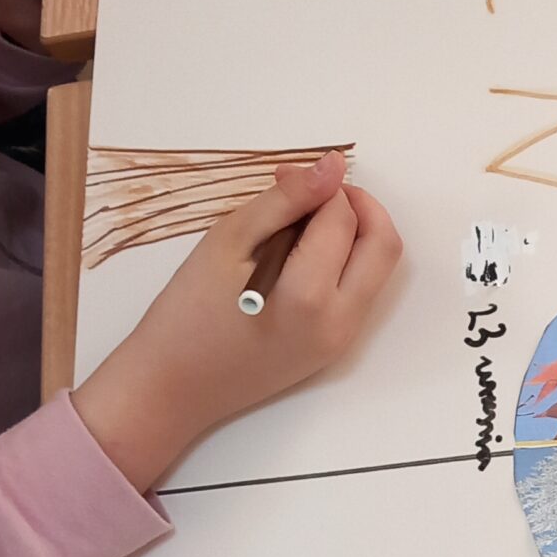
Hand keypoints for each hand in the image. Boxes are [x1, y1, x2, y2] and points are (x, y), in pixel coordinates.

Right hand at [72, 151, 400, 490]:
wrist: (173, 388)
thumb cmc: (186, 314)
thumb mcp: (228, 243)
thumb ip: (284, 202)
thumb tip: (330, 168)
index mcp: (309, 296)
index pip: (342, 219)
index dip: (322, 186)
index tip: (288, 176)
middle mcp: (339, 322)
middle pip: (384, 245)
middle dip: (358, 206)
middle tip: (315, 193)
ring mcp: (342, 340)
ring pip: (378, 269)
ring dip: (355, 234)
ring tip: (302, 222)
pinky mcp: (336, 348)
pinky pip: (360, 292)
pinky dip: (344, 262)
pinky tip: (301, 254)